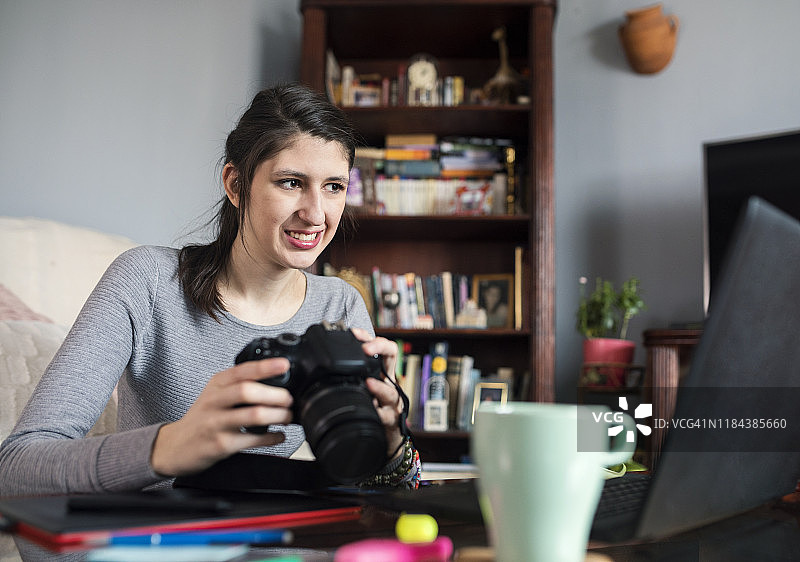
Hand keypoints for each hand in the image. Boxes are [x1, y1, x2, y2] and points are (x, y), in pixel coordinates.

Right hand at [150, 358, 293, 476]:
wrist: (175, 446)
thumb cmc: (202, 418)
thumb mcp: (215, 394)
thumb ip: (238, 384)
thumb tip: (276, 379)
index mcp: (216, 384)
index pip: (242, 371)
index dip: (265, 367)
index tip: (284, 365)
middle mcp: (214, 401)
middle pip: (247, 391)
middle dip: (275, 395)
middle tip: (289, 399)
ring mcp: (216, 423)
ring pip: (253, 415)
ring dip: (278, 416)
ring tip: (288, 417)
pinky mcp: (220, 444)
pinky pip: (252, 440)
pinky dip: (271, 438)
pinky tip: (279, 436)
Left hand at [351, 328, 404, 459]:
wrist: (382, 437)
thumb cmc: (369, 411)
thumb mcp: (358, 390)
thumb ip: (344, 380)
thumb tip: (310, 371)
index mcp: (378, 372)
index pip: (380, 346)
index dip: (370, 337)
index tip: (356, 334)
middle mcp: (388, 382)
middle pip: (392, 356)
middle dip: (380, 347)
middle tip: (366, 348)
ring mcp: (391, 401)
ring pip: (391, 390)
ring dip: (379, 387)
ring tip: (369, 383)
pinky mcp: (392, 420)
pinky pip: (387, 416)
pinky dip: (380, 415)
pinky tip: (373, 412)